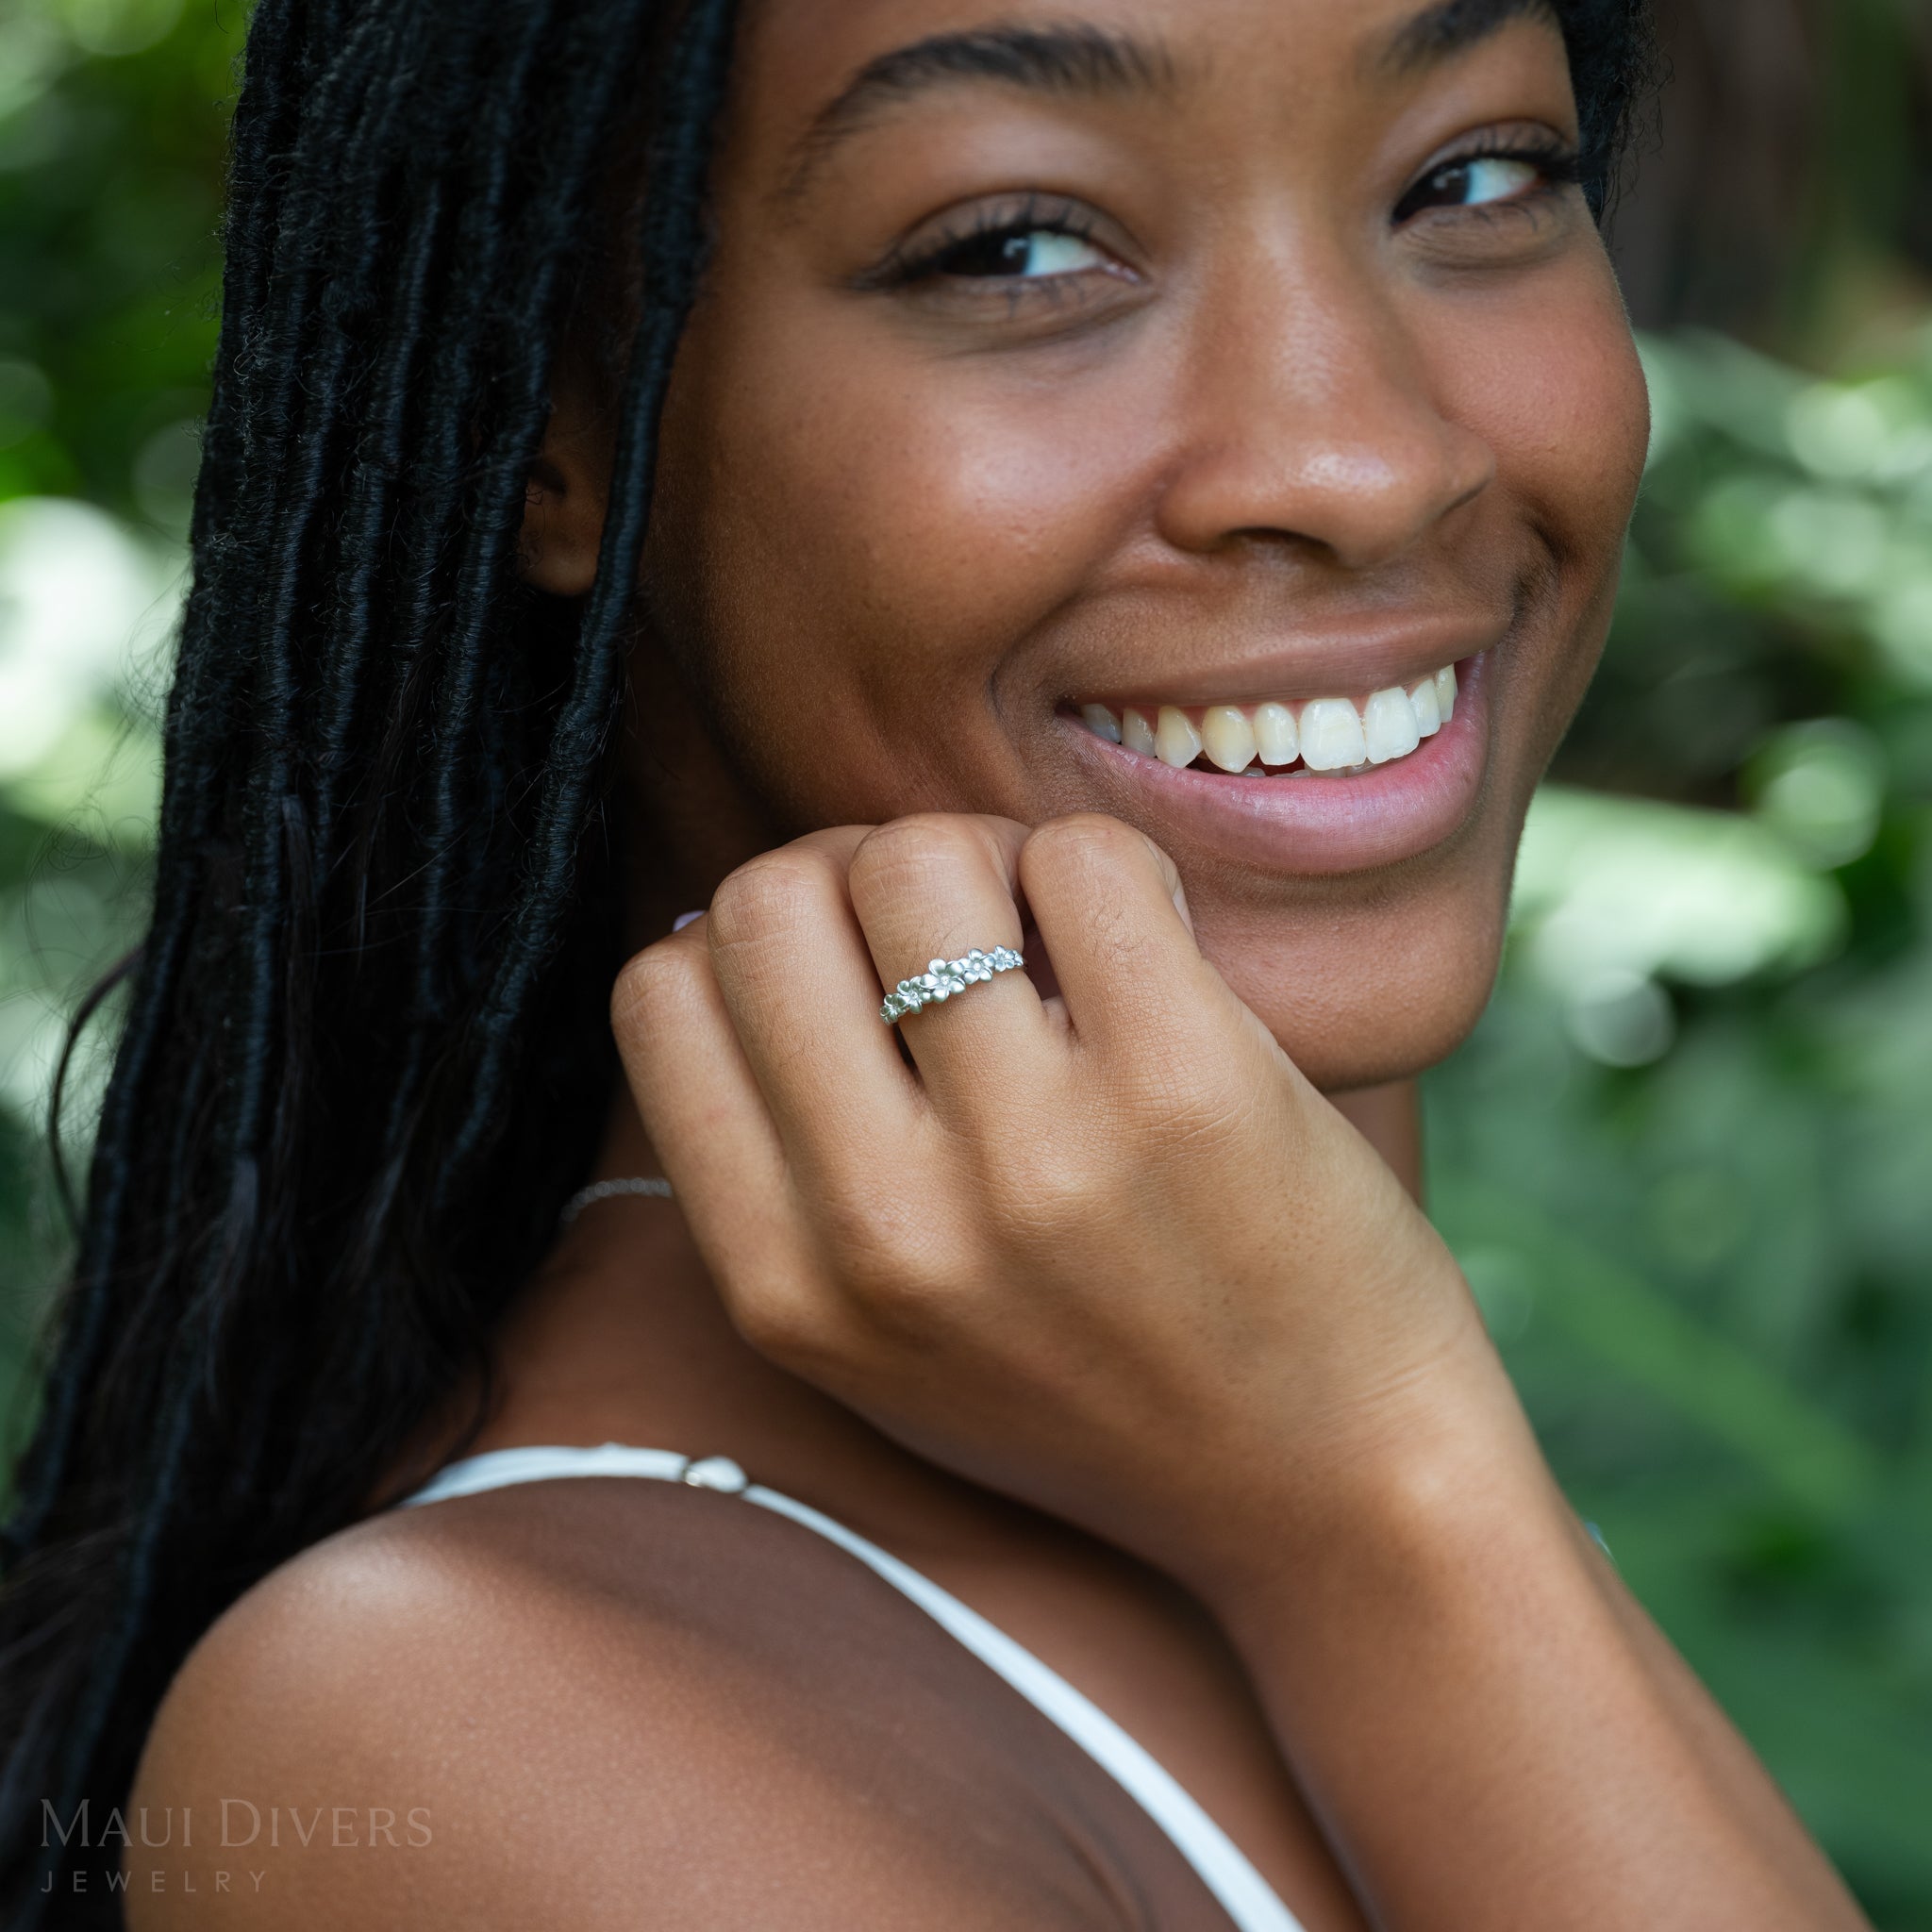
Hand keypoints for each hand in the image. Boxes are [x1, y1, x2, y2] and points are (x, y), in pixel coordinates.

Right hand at [613, 812, 1512, 1594]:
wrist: (1332, 1500)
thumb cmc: (1102, 1394)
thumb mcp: (879, 1340)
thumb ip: (784, 1169)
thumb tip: (723, 922)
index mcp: (788, 1288)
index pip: (661, 993)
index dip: (754, 942)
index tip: (850, 971)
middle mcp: (883, 1229)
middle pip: (766, 896)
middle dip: (854, 876)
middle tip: (959, 934)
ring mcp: (1034, 1158)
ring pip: (916, 854)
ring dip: (989, 861)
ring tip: (1058, 943)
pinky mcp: (1186, 1091)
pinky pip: (1086, 856)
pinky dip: (1110, 871)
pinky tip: (1149, 954)